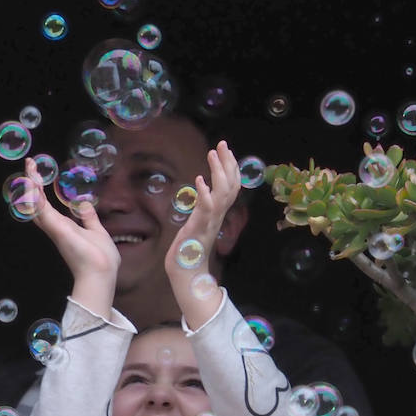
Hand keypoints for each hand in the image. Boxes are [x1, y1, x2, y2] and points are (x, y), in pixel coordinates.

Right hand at [25, 157, 118, 316]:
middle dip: (31, 183)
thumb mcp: (96, 231)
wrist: (101, 273)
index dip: (38, 191)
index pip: (45, 206)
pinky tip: (33, 181)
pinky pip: (43, 210)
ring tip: (29, 167)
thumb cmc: (101, 258)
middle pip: (36, 202)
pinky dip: (36, 196)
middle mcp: (56, 227)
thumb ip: (88, 218)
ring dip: (31, 185)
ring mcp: (54, 228)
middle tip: (29, 164)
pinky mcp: (57, 229)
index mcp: (64, 227)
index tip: (38, 174)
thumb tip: (83, 205)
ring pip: (36, 203)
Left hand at [165, 141, 239, 327]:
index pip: (230, 185)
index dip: (230, 167)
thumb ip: (201, 209)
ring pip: (223, 193)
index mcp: (217, 213)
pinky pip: (206, 210)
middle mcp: (217, 216)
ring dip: (219, 172)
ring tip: (212, 153)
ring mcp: (209, 222)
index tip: (225, 149)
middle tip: (222, 143)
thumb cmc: (187, 249)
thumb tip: (201, 194)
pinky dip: (204, 194)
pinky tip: (199, 180)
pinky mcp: (199, 229)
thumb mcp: (196, 223)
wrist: (185, 272)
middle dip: (228, 162)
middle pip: (231, 185)